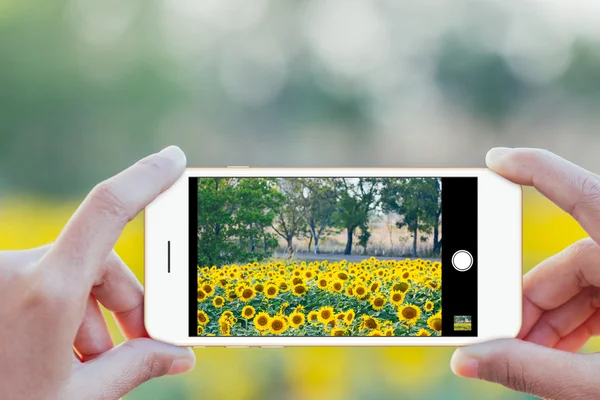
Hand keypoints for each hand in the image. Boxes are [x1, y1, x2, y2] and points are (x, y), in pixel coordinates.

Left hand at [0, 146, 194, 399]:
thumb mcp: (79, 397)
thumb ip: (135, 366)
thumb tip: (178, 357)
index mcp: (47, 293)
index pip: (107, 209)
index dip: (146, 178)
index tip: (175, 159)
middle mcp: (17, 270)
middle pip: (98, 262)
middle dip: (124, 304)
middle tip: (139, 343)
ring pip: (68, 275)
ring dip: (88, 316)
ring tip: (85, 366)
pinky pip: (40, 281)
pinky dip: (59, 310)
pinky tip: (56, 354)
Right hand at [451, 148, 599, 398]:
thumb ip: (535, 370)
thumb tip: (469, 360)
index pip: (578, 191)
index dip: (532, 169)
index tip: (495, 161)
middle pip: (570, 262)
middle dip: (529, 305)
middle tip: (499, 340)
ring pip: (587, 286)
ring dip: (551, 323)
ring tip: (528, 359)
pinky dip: (578, 327)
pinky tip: (561, 357)